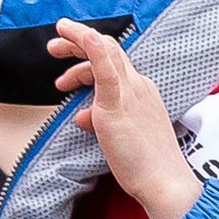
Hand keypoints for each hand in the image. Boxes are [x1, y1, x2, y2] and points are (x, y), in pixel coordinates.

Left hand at [51, 19, 201, 218]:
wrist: (164, 181)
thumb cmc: (146, 165)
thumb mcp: (119, 135)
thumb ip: (99, 120)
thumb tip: (81, 116)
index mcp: (141, 91)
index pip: (114, 61)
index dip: (89, 54)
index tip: (70, 63)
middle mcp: (137, 86)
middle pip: (108, 49)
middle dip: (78, 41)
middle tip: (54, 47)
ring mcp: (128, 94)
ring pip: (104, 52)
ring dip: (76, 42)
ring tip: (54, 48)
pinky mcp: (116, 107)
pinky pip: (105, 71)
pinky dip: (94, 50)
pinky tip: (85, 36)